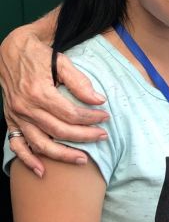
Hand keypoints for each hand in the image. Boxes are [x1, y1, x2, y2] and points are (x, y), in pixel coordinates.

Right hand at [0, 26, 108, 175]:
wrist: (10, 51)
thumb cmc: (38, 54)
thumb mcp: (61, 61)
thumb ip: (80, 82)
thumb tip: (99, 100)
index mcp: (39, 93)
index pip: (71, 114)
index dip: (91, 118)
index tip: (106, 117)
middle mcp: (25, 108)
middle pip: (59, 131)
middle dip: (84, 136)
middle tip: (103, 136)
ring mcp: (16, 117)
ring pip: (40, 144)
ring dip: (62, 155)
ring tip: (83, 160)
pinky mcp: (11, 120)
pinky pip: (16, 145)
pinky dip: (28, 160)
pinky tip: (42, 170)